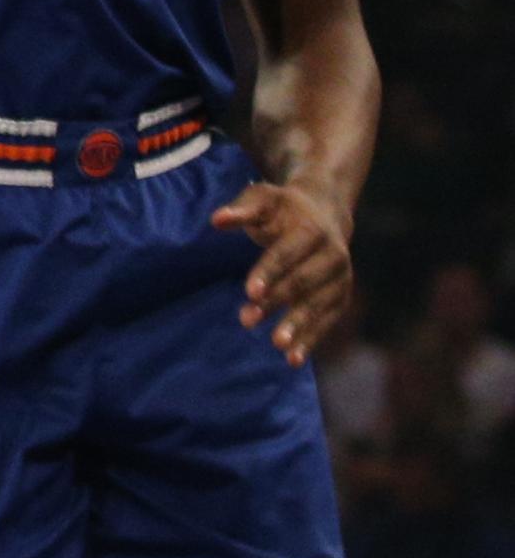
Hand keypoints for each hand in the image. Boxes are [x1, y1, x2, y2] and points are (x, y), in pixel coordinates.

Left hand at [215, 178, 354, 365]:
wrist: (324, 213)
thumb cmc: (283, 208)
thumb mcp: (262, 199)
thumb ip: (241, 209)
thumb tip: (217, 220)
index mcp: (312, 230)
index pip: (287, 254)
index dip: (268, 272)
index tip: (249, 292)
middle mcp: (333, 255)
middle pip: (301, 282)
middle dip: (275, 302)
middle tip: (246, 320)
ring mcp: (341, 278)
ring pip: (317, 305)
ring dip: (296, 326)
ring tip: (276, 345)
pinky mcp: (341, 297)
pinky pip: (327, 321)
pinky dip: (311, 340)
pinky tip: (293, 359)